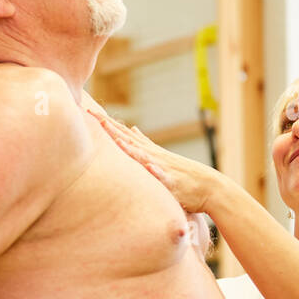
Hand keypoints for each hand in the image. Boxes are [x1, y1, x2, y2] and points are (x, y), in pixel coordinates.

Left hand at [97, 114, 217, 213]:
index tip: (90, 112)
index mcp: (147, 152)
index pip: (123, 135)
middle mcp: (153, 156)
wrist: (208, 186)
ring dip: (131, 148)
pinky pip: (164, 177)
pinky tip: (149, 166)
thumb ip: (144, 143)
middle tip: (95, 116)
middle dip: (112, 130)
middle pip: (129, 140)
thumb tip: (131, 129)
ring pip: (144, 157)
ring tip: (117, 139)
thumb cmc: (181, 173)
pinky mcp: (173, 181)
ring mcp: (163, 167)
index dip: (107, 124)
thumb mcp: (158, 155)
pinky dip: (156, 171)